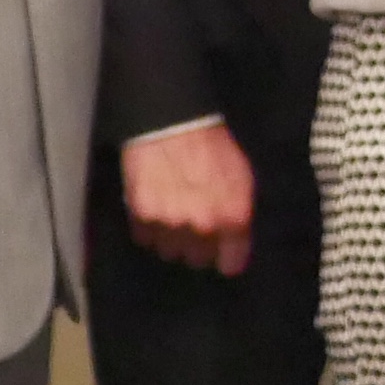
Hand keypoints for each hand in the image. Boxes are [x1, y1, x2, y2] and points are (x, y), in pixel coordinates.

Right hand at [121, 123, 254, 276]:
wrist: (173, 122)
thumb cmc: (213, 147)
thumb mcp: (242, 178)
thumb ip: (239, 212)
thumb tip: (234, 239)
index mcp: (233, 217)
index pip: (231, 262)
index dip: (227, 258)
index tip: (222, 255)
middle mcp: (203, 227)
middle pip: (197, 259)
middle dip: (197, 246)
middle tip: (194, 227)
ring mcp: (171, 224)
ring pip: (170, 251)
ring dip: (171, 238)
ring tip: (171, 216)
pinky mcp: (142, 217)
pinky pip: (146, 238)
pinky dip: (150, 228)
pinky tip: (155, 209)